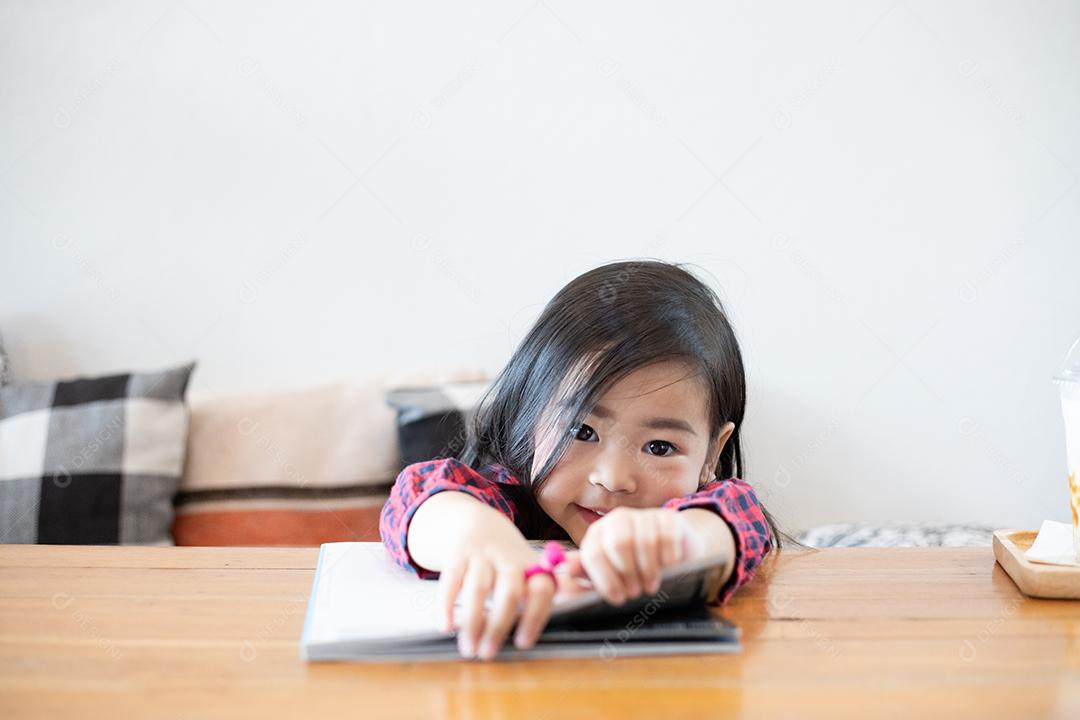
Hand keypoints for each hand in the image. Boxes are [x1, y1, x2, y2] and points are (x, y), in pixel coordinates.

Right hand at [438, 526, 566, 660]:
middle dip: (499, 626)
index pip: (542, 588)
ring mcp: (482, 554)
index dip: (535, 616)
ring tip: (468, 648)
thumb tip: (578, 599)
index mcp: (531, 565)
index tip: (522, 643)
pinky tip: (445, 626)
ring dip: (473, 622)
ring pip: (479, 588)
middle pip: (510, 592)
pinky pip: (452, 579)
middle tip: (488, 654)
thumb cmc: (507, 557)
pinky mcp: (457, 552)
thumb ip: (550, 586)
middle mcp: (509, 558)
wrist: (476, 520)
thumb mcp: (530, 566)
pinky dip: (447, 604)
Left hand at [563, 507, 704, 604]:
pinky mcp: (668, 519)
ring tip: (650, 585)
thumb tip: (568, 570)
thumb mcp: (607, 579)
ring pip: (645, 542)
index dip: (605, 579)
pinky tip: (667, 569)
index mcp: (598, 534)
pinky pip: (667, 539)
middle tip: (635, 592)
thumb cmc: (632, 571)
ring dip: (649, 571)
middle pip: (619, 544)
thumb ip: (585, 577)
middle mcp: (618, 520)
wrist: (668, 555)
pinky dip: (668, 560)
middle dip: (628, 574)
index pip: (594, 553)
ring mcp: (644, 517)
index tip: (617, 598)